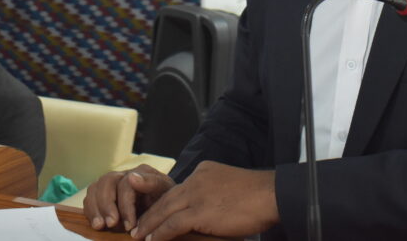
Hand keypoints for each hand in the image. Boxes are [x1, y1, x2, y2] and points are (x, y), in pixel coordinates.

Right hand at [83, 164, 174, 231]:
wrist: (164, 206)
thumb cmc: (165, 199)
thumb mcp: (165, 191)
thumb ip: (152, 183)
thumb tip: (132, 177)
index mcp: (140, 172)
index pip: (126, 184)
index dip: (125, 206)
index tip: (129, 226)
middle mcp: (123, 175)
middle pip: (106, 182)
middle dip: (106, 205)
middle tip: (110, 224)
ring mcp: (112, 183)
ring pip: (95, 188)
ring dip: (95, 208)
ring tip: (99, 226)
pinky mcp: (103, 195)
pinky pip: (90, 197)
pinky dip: (90, 210)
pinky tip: (96, 223)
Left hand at [131, 161, 278, 240]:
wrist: (271, 194)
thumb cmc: (258, 196)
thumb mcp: (230, 188)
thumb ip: (213, 195)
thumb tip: (207, 213)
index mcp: (203, 172)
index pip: (177, 189)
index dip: (163, 204)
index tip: (153, 214)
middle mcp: (196, 179)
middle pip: (166, 198)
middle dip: (149, 214)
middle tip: (136, 226)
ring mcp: (197, 194)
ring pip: (165, 210)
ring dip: (149, 225)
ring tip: (138, 236)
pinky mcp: (200, 211)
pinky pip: (173, 224)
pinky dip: (160, 233)